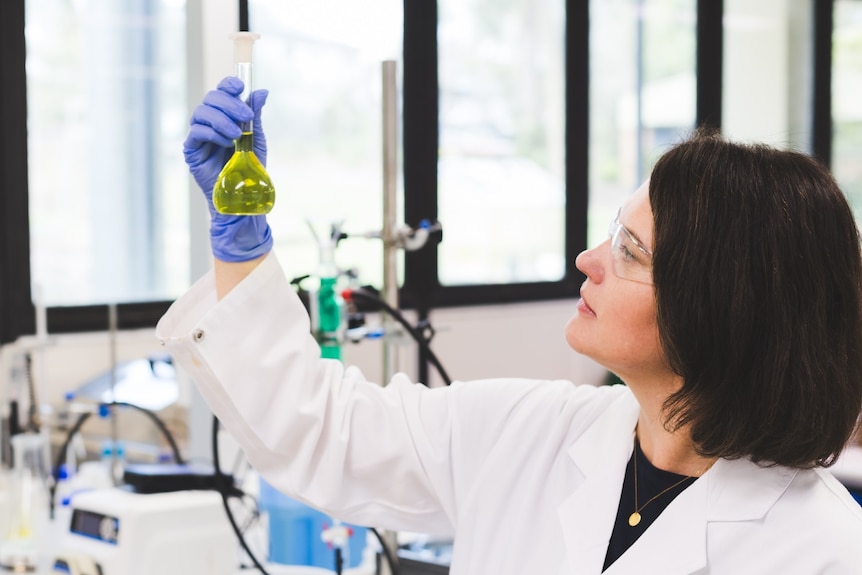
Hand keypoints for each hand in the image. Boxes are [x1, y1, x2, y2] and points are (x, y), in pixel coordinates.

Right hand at [183, 77, 272, 261]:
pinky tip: (226, 143)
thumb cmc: (249, 168)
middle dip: (229, 103)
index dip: (228, 84)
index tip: (240, 86)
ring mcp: (199, 135)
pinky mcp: (192, 150)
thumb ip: (256, 115)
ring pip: (201, 112)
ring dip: (222, 119)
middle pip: (210, 98)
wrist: (243, 196)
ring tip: (237, 135)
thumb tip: (262, 91)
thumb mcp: (256, 139)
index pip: (221, 92)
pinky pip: (196, 132)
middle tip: (247, 116)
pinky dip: (212, 133)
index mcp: (225, 116)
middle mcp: (209, 122)